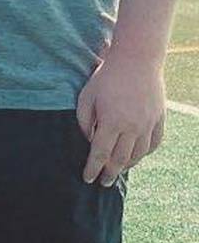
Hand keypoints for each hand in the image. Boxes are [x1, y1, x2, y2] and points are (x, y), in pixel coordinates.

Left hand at [75, 49, 165, 185]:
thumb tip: (90, 140)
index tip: (87, 179)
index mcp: (111, 122)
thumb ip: (84, 121)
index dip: (93, 168)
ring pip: (138, 154)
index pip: (100, 153)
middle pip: (119, 158)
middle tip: (103, 183)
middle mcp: (132, 127)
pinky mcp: (159, 118)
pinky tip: (137, 156)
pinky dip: (145, 153)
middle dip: (110, 173)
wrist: (137, 60)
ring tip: (118, 171)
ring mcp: (148, 124)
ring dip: (127, 165)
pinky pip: (154, 143)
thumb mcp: (86, 96)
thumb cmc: (107, 77)